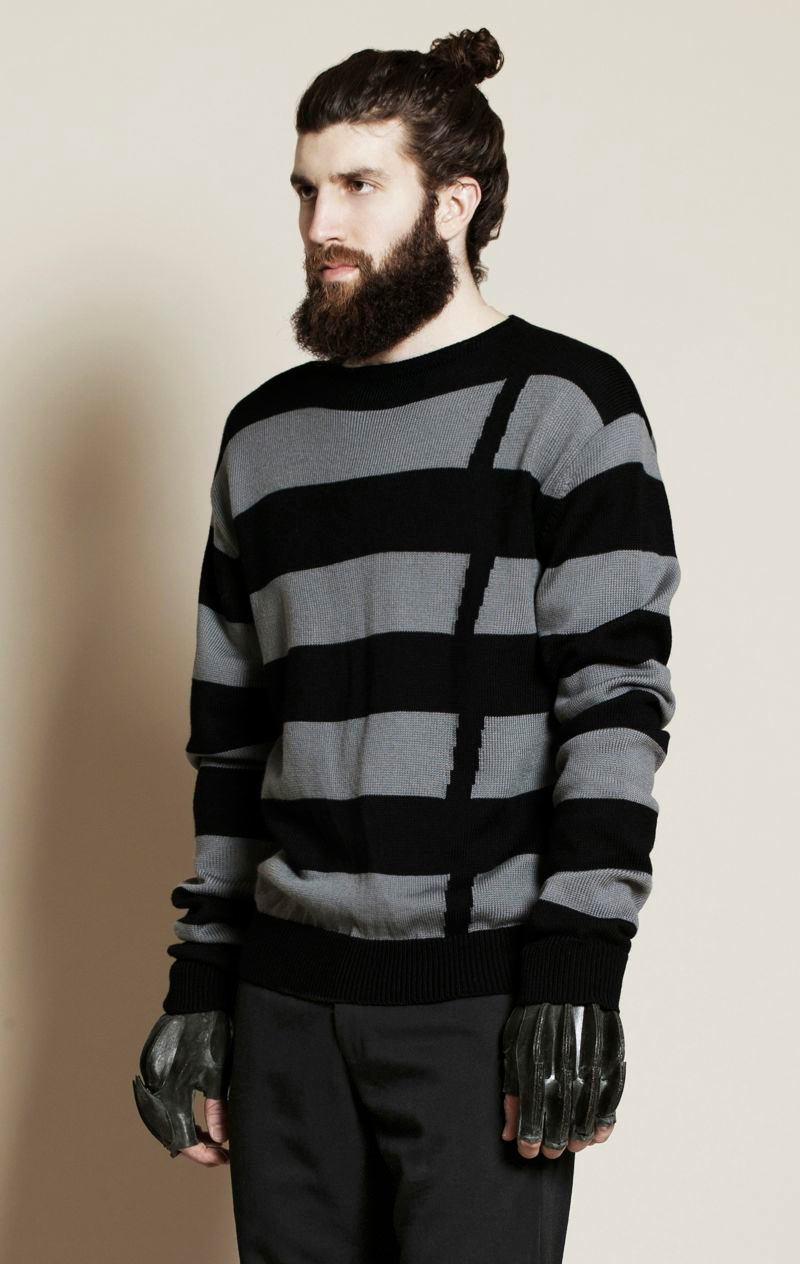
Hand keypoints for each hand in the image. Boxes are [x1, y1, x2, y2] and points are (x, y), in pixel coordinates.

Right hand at [132, 1010, 233, 1163]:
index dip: (202, 1153)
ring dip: (183, 1131)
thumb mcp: (219, 1072)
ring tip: (208, 1140)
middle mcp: (154, 1084)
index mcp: (170, 1089)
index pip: (180, 1137)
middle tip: (218, 1153)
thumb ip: (217, 1109)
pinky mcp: (151, 1063)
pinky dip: (175, 1113)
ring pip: (161, 1116)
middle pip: (167, 1130)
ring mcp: (150, 1073)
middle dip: (193, 1145)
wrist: (199, 995)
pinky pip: (159, 1099)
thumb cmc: (213, 1031)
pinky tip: (193, 1119)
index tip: (221, 1159)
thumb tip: (221, 1139)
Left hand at [501, 1001, 625, 1159]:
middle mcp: (564, 1075)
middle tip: (550, 1152)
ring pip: (586, 1122)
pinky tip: (596, 1136)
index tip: (528, 1151)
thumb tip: (508, 1134)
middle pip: (561, 1128)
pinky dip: (604, 1125)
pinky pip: (610, 1106)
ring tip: (572, 1145)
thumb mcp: (514, 1050)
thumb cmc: (535, 1017)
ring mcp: (590, 1071)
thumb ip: (511, 1093)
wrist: (568, 982)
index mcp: (535, 1071)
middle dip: (554, 1146)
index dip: (530, 1143)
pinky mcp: (611, 1066)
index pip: (533, 1123)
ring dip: (578, 1139)